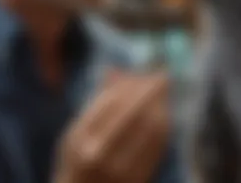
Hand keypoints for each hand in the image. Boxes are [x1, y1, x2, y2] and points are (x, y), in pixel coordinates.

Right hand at [53, 70, 169, 182]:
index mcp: (81, 140)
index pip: (110, 103)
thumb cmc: (77, 158)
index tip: (142, 73)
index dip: (130, 86)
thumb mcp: (77, 129)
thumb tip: (112, 68)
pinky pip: (157, 146)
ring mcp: (120, 170)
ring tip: (164, 91)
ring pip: (149, 129)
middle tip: (163, 75)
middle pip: (133, 114)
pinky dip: (163, 124)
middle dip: (150, 91)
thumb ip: (96, 101)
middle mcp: (100, 156)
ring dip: (160, 105)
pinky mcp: (138, 179)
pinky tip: (163, 112)